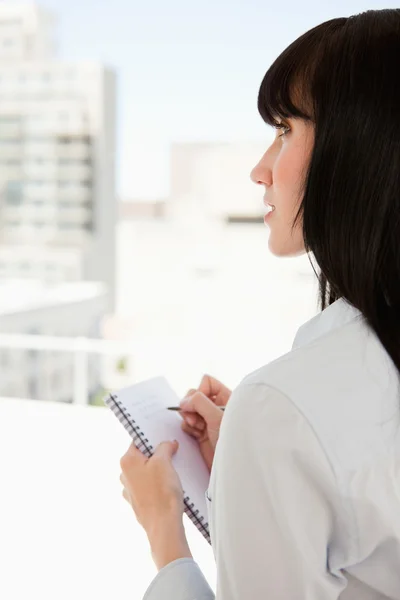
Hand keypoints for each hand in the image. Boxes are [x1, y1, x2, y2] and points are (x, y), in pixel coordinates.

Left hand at [120, 440, 191, 569]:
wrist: (164, 525)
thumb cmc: (161, 493)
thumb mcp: (164, 461)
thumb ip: (164, 447)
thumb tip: (167, 444)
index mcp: (127, 461)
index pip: (139, 441)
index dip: (153, 438)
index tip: (165, 439)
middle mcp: (124, 474)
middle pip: (143, 456)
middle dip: (157, 455)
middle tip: (172, 454)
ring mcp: (130, 489)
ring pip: (146, 471)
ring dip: (159, 469)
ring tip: (173, 473)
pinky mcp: (138, 501)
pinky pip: (148, 485)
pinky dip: (157, 483)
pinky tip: (169, 486)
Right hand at [179, 374, 231, 471]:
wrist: (234, 468)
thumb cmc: (234, 442)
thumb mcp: (217, 417)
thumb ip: (200, 403)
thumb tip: (184, 401)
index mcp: (227, 398)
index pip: (207, 382)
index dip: (200, 391)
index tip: (199, 403)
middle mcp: (217, 407)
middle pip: (195, 395)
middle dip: (191, 405)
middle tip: (194, 418)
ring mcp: (208, 420)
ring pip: (189, 409)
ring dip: (189, 417)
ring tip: (197, 428)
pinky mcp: (201, 432)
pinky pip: (187, 422)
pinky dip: (188, 427)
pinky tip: (196, 435)